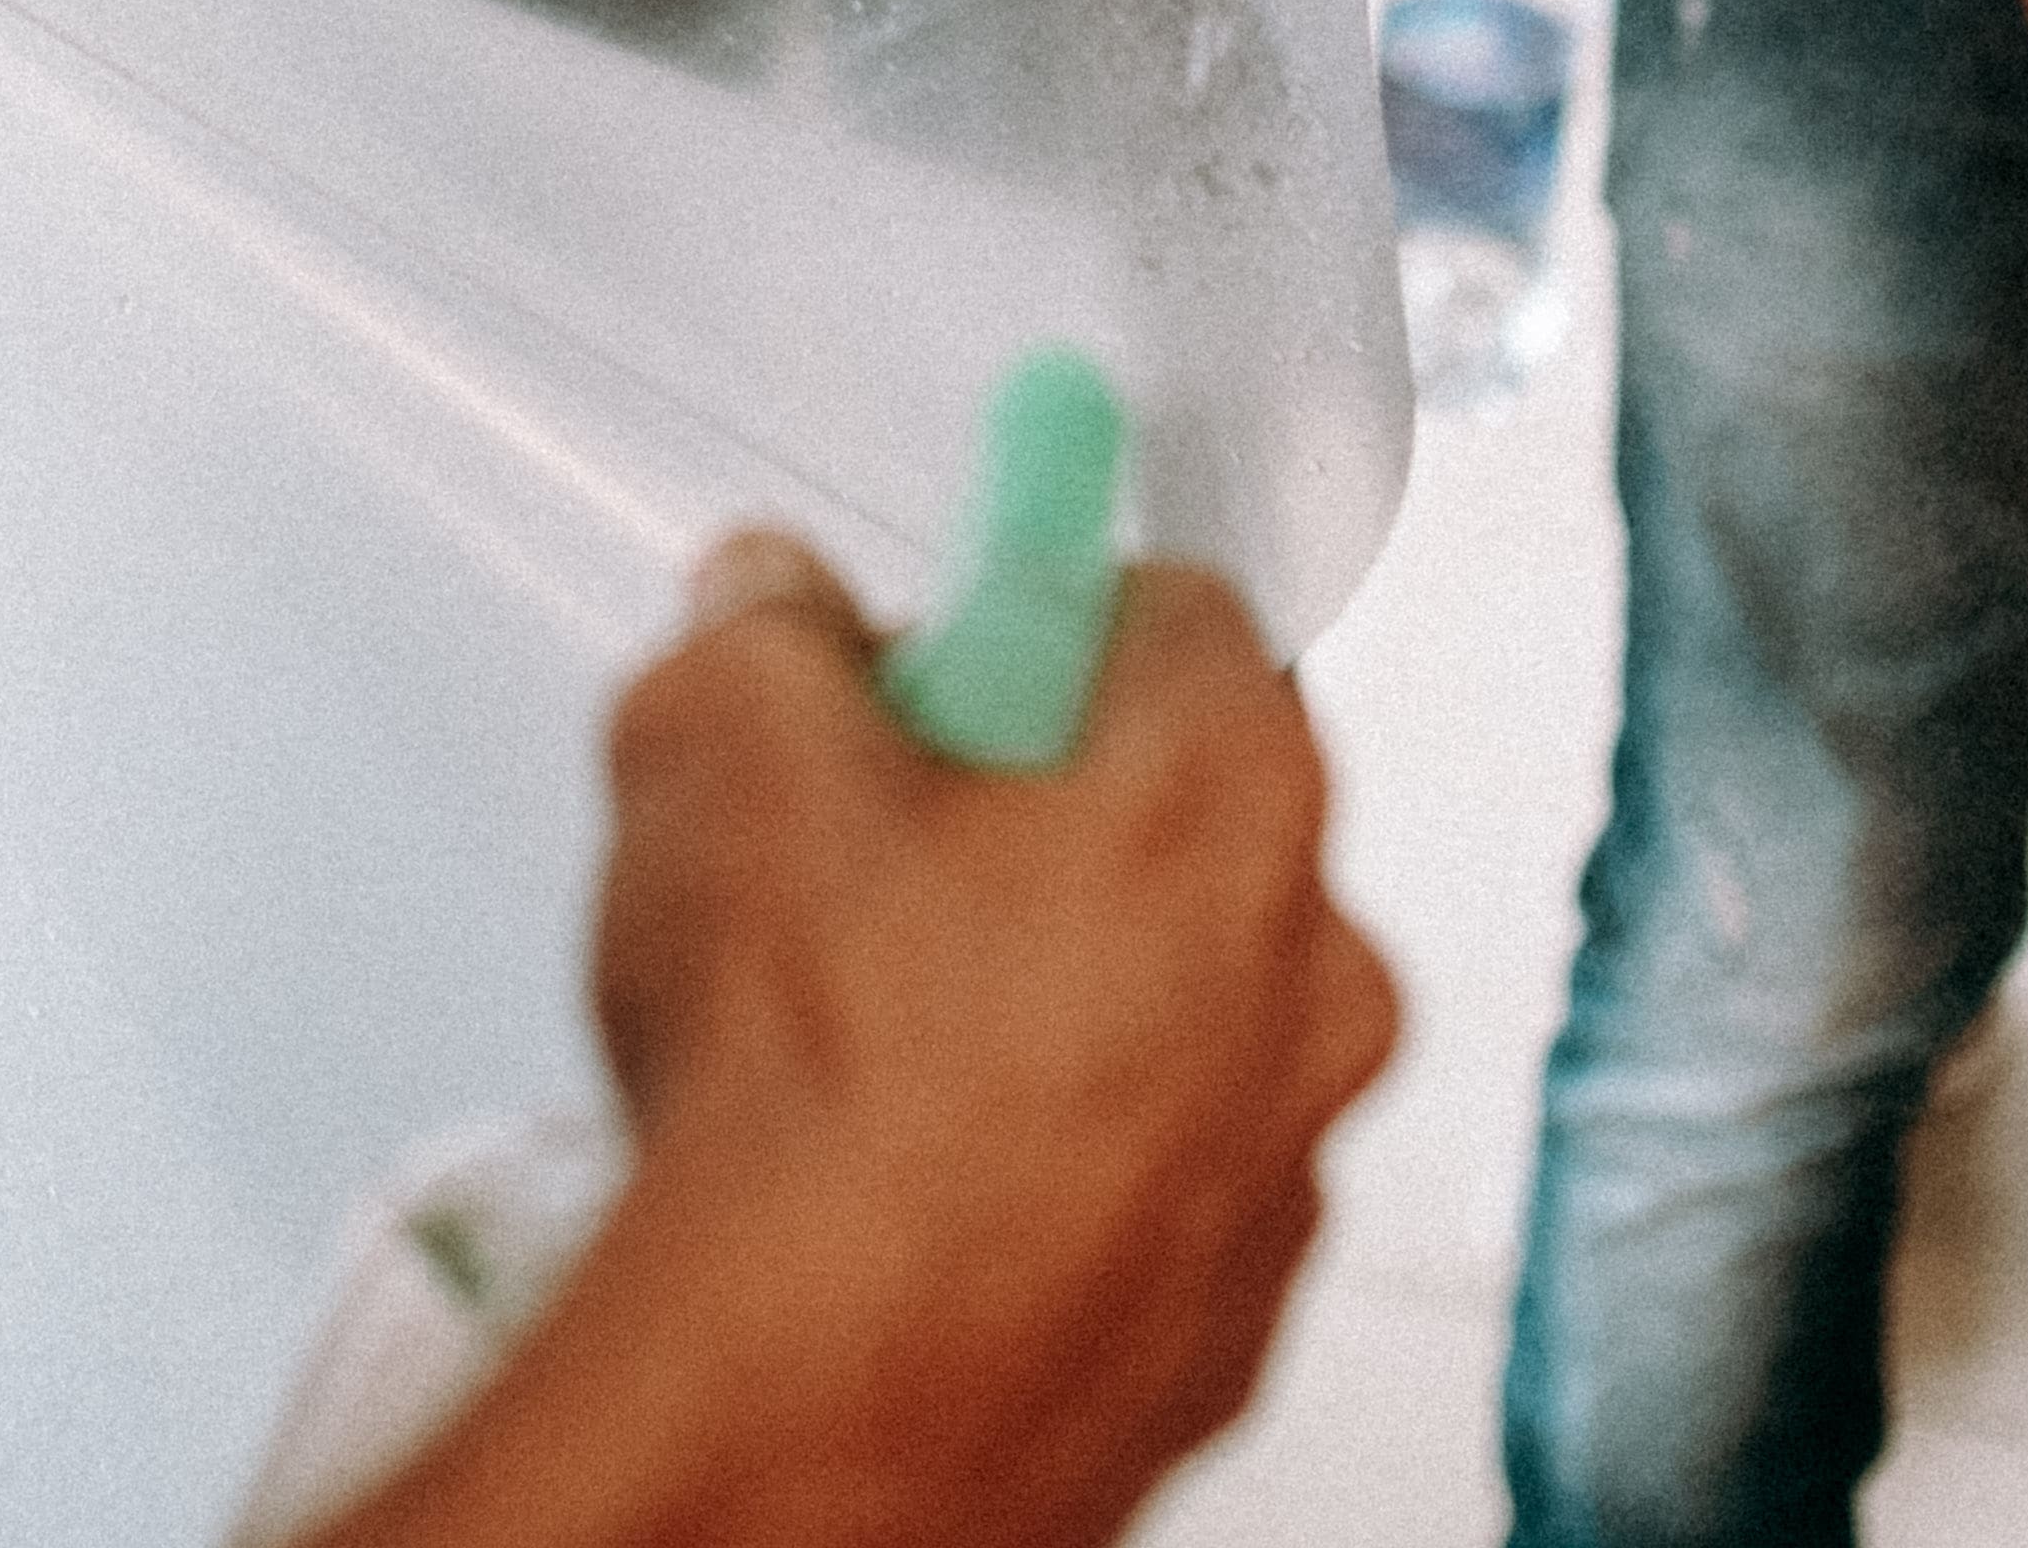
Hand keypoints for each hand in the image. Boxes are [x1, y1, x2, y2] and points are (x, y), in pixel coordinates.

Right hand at [331, 537, 1392, 1547]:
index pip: (1177, 608)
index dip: (1027, 611)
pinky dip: (1037, 1178)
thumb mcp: (713, 747)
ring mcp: (1279, 1172)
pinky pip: (1136, 1195)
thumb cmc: (813, 1104)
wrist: (813, 1420)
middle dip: (1034, 817)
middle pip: (1181, 820)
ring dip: (1043, 1010)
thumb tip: (771, 610)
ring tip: (855, 1051)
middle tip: (867, 853)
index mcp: (1233, 789)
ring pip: (1168, 1022)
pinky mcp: (1217, 1332)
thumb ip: (761, 634)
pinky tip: (891, 1189)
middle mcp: (1313, 975)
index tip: (939, 647)